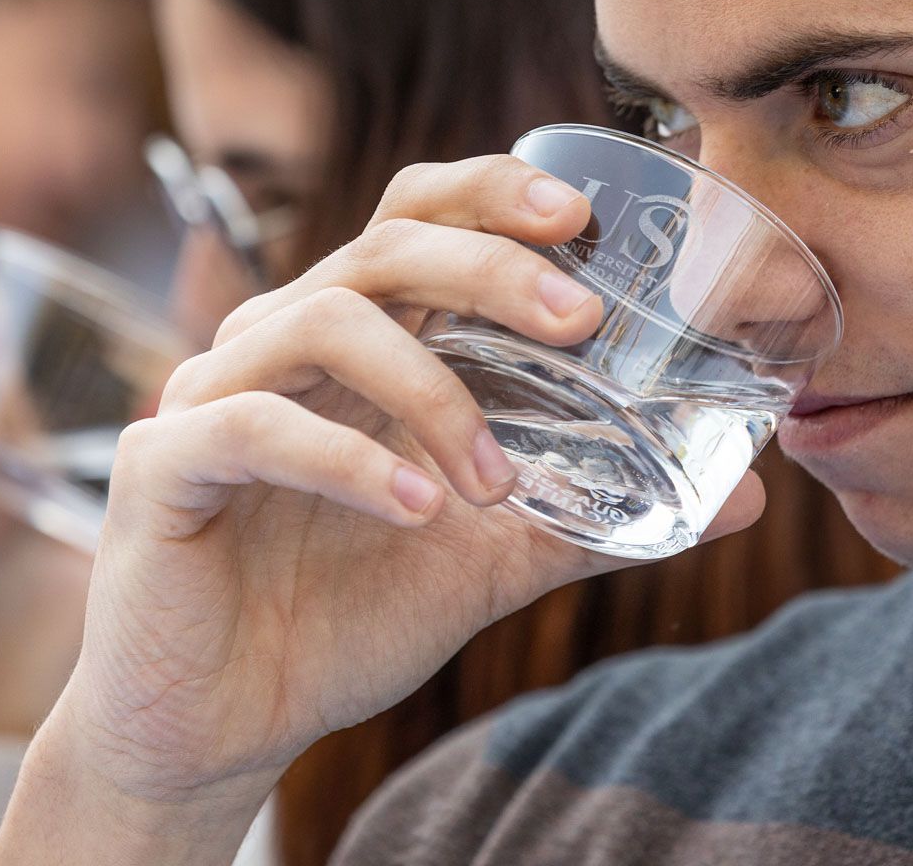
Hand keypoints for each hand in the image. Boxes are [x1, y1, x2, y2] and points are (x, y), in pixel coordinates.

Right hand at [22, 157, 764, 831]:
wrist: (222, 719)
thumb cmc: (346, 612)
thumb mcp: (492, 559)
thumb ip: (600, 517)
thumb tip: (747, 496)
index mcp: (362, 336)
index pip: (419, 213)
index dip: (493, 192)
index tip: (584, 215)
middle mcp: (285, 339)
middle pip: (386, 243)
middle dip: (490, 264)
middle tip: (577, 319)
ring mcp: (218, 393)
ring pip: (327, 318)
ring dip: (433, 390)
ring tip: (495, 483)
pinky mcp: (165, 466)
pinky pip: (255, 426)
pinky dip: (349, 459)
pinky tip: (418, 509)